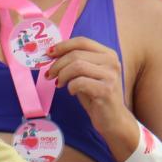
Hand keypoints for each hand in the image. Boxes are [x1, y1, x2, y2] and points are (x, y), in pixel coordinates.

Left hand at [44, 37, 136, 154]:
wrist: (113, 120)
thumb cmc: (96, 96)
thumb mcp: (87, 74)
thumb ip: (76, 62)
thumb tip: (52, 53)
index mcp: (108, 54)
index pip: (82, 41)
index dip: (63, 46)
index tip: (49, 54)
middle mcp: (112, 62)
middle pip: (76, 54)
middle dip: (58, 64)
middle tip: (50, 75)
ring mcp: (110, 76)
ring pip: (77, 66)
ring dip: (62, 75)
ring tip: (59, 84)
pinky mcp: (106, 90)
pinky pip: (79, 82)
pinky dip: (70, 87)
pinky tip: (72, 92)